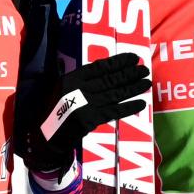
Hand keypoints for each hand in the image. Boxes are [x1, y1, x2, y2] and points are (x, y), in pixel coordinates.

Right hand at [14, 51, 151, 177]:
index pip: (99, 67)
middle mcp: (78, 89)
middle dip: (130, 73)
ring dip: (133, 88)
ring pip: (115, 94)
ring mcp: (84, 104)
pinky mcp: (90, 119)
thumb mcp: (62, 88)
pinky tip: (141, 103)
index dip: (118, 61)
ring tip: (147, 82)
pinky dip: (128, 107)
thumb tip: (104, 69)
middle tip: (145, 69)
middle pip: (110, 79)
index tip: (133, 58)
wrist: (45, 135)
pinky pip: (114, 112)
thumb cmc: (55, 110)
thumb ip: (80, 79)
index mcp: (71, 78)